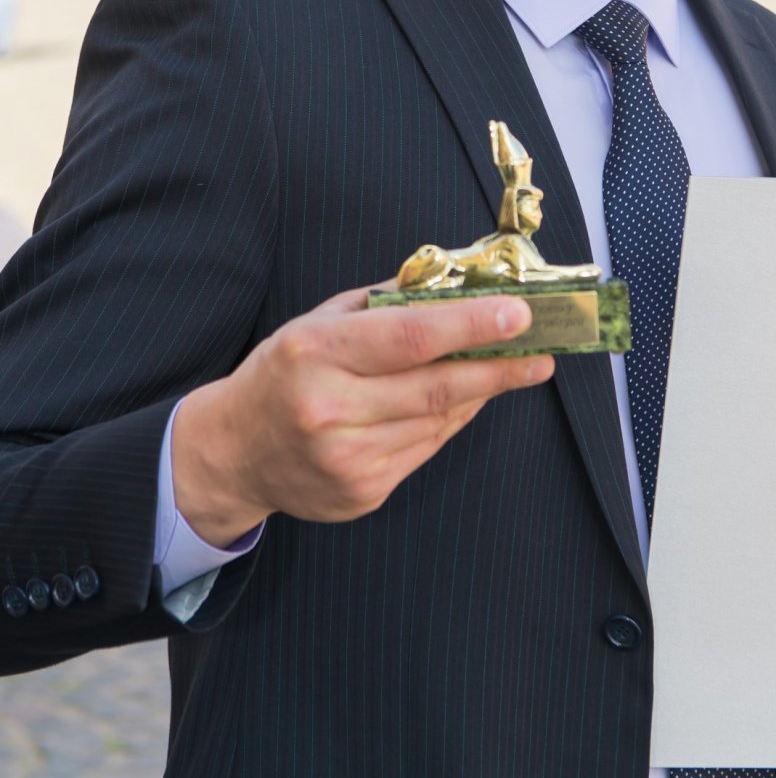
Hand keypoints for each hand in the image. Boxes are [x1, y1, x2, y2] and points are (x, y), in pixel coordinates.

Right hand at [173, 282, 553, 546]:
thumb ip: (384, 304)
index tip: (520, 314)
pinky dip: (449, 422)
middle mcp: (330, 409)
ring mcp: (347, 458)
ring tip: (504, 370)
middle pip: (436, 387)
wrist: (232, 453)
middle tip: (541, 352)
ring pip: (438, 421)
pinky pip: (426, 449)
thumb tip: (456, 285)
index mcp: (316, 353)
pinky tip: (458, 403)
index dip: (472, 326)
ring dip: (478, 394)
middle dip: (499, 367)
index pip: (410, 338)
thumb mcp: (319, 321)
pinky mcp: (362, 492)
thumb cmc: (283, 372)